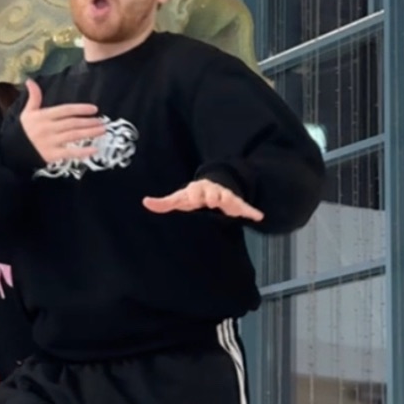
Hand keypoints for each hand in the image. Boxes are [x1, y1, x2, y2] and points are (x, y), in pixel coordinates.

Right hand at [19, 79, 103, 164]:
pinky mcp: (52, 155)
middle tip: (102, 122)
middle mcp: (48, 128)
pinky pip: (69, 153)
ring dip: (89, 133)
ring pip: (73, 136)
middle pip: (72, 123)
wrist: (13, 150)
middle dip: (89, 122)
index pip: (65, 110)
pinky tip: (94, 150)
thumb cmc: (24, 130)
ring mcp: (51, 142)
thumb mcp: (27, 112)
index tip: (94, 109)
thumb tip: (30, 80)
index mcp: (44, 116)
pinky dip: (82, 152)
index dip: (80, 109)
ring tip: (102, 131)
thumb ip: (34, 97)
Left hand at [143, 180, 263, 222]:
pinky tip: (258, 216)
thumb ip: (164, 203)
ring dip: (231, 202)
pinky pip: (245, 207)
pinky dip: (251, 211)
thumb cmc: (193, 196)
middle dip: (212, 196)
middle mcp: (212, 191)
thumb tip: (145, 202)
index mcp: (197, 190)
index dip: (195, 196)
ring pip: (229, 198)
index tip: (193, 200)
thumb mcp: (179, 199)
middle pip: (213, 193)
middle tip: (212, 200)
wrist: (213, 187)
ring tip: (235, 208)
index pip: (195, 192)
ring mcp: (225, 197)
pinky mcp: (236, 204)